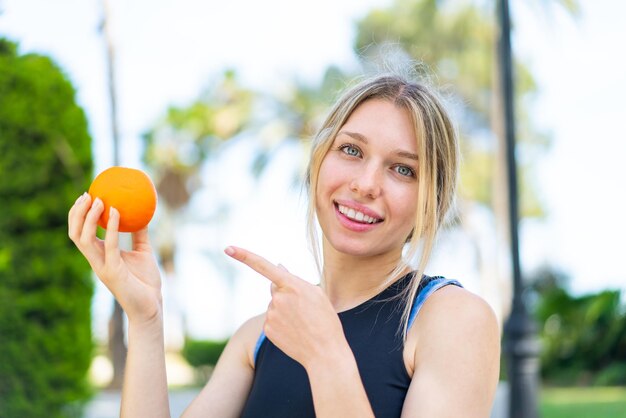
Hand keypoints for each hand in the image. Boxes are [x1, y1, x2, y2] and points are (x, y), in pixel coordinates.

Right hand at [68, 193, 162, 325]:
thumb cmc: (146, 282)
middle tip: (87, 195)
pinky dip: (113, 227)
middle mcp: (96, 261)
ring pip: (84, 239)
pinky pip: (110, 246)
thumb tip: (143, 214)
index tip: (86, 196)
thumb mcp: (143, 252)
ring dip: (89, 218)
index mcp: (100, 256)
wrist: (151, 306)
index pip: (80, 233)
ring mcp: (102, 267)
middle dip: (76, 214)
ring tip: (98, 200)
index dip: (78, 215)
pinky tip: (117, 212)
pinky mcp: (113, 271)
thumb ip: (139, 234)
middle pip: (75, 234)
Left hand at [224, 246, 346, 368]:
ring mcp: (271, 315)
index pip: (264, 266)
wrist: (324, 353)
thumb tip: (279, 267)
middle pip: (275, 288)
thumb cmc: (325, 321)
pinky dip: (281, 324)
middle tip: (305, 310)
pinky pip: (272, 319)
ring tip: (303, 323)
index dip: (244, 256)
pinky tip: (294, 332)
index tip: (228, 248)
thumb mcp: (317, 294)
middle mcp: (278, 298)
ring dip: (285, 310)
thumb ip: (294, 279)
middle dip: (286, 294)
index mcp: (292, 285)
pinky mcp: (267, 329)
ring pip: (274, 305)